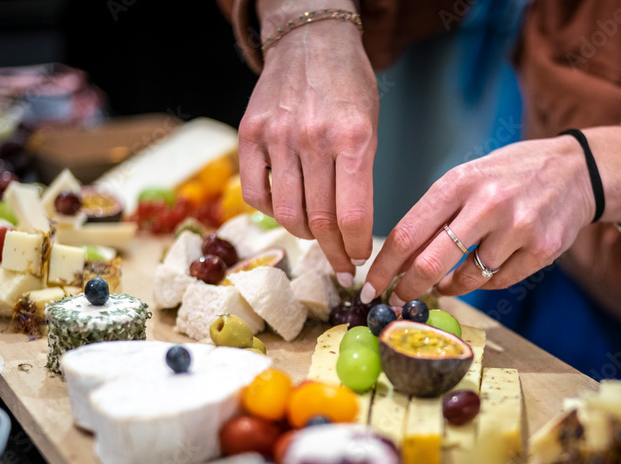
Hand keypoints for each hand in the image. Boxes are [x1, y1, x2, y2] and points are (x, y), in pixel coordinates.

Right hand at [238, 0, 377, 286]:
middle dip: (334, 251)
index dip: (356, 246)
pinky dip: (272, 212)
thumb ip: (361, 175)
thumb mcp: (370, 126)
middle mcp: (314, 138)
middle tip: (341, 265)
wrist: (310, 40)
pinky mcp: (250, 134)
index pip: (353, 214)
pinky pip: (256, 193)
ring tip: (317, 236)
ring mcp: (278, 136)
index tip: (359, 258)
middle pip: (320, 220)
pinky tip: (287, 209)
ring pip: (287, 213)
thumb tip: (352, 230)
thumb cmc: (347, 86)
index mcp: (353, 138)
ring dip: (304, 235)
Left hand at [361, 126, 620, 303]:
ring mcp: (517, 228)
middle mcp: (487, 204)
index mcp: (459, 182)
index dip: (384, 267)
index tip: (370, 286)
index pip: (407, 233)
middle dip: (408, 289)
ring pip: (466, 279)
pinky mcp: (541, 250)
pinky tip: (488, 265)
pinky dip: (484, 281)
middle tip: (400, 300)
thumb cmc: (511, 176)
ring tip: (451, 276)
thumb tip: (399, 263)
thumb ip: (435, 216)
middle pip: (430, 263)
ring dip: (451, 285)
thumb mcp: (468, 179)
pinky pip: (497, 282)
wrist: (576, 170)